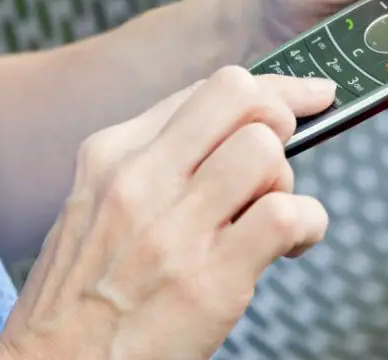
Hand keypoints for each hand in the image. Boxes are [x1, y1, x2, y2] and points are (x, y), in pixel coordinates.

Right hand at [0, 67, 338, 359]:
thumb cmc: (80, 297)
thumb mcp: (96, 205)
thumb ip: (155, 161)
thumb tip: (232, 129)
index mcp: (112, 154)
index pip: (209, 90)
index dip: (273, 90)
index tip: (305, 96)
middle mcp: (140, 179)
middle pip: (241, 99)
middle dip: (280, 123)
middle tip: (276, 167)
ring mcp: (174, 227)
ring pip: (265, 151)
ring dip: (286, 183)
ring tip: (269, 216)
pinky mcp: (210, 278)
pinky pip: (287, 215)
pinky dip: (307, 225)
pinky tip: (289, 246)